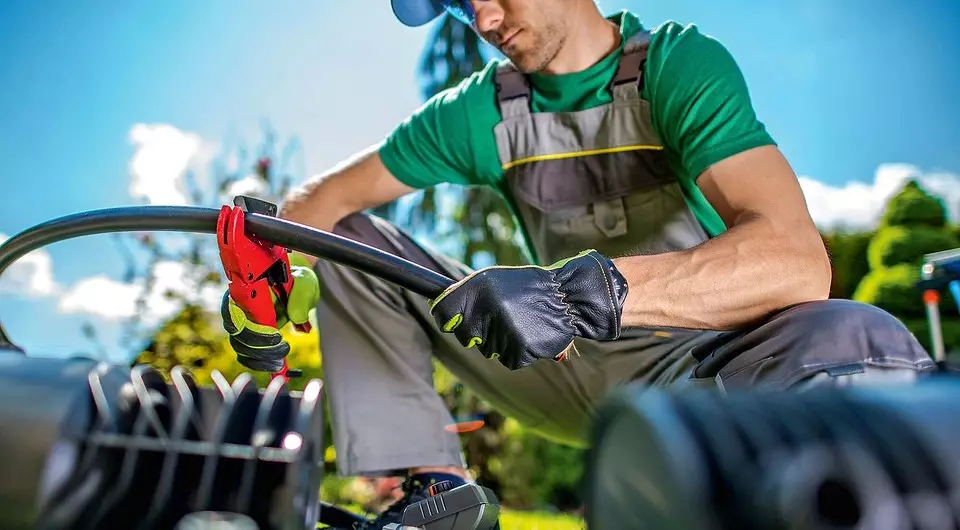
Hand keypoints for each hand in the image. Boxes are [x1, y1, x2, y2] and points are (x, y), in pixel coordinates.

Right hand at [221, 264, 319, 371]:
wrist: (296, 287)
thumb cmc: (297, 281)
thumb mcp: (304, 283)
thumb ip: (301, 296)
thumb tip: (296, 317)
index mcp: (246, 288)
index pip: (233, 309)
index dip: (249, 327)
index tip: (276, 335)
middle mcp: (239, 306)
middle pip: (236, 332)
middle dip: (259, 347)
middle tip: (284, 349)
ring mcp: (242, 322)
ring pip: (239, 346)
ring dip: (259, 359)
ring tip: (281, 361)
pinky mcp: (249, 336)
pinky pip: (246, 354)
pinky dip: (259, 363)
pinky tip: (276, 365)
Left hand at [429, 249, 627, 369]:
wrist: (567, 296)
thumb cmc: (526, 289)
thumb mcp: (494, 280)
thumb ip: (466, 294)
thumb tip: (436, 309)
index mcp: (479, 287)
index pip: (444, 314)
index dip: (448, 321)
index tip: (455, 322)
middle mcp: (489, 308)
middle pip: (465, 337)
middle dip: (479, 334)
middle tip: (502, 318)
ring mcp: (505, 329)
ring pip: (489, 350)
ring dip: (502, 342)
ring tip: (522, 322)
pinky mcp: (521, 348)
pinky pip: (509, 360)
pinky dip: (520, 353)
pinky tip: (532, 335)